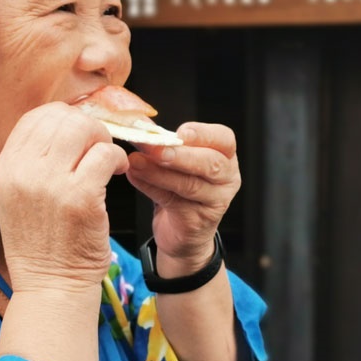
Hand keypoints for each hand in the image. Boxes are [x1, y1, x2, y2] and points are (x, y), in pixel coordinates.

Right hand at [0, 102, 128, 292]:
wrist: (51, 287)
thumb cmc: (41, 245)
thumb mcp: (19, 197)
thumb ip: (32, 162)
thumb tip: (63, 125)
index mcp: (5, 169)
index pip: (33, 118)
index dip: (62, 118)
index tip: (78, 133)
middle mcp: (23, 172)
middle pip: (61, 119)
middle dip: (87, 127)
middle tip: (98, 146)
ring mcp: (51, 184)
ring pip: (84, 130)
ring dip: (103, 140)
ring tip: (107, 160)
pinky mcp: (81, 197)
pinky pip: (105, 155)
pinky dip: (117, 158)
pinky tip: (117, 172)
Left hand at [125, 122, 239, 271]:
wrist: (182, 232)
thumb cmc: (181, 189)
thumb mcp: (180, 163)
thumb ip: (167, 145)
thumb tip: (142, 127)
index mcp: (225, 157)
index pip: (224, 139)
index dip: (203, 134)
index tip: (180, 133)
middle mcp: (226, 178)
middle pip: (210, 163)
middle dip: (180, 155)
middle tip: (154, 149)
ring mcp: (215, 202)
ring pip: (190, 184)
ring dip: (159, 172)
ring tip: (136, 162)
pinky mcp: (196, 220)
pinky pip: (173, 201)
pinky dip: (150, 187)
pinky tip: (134, 176)